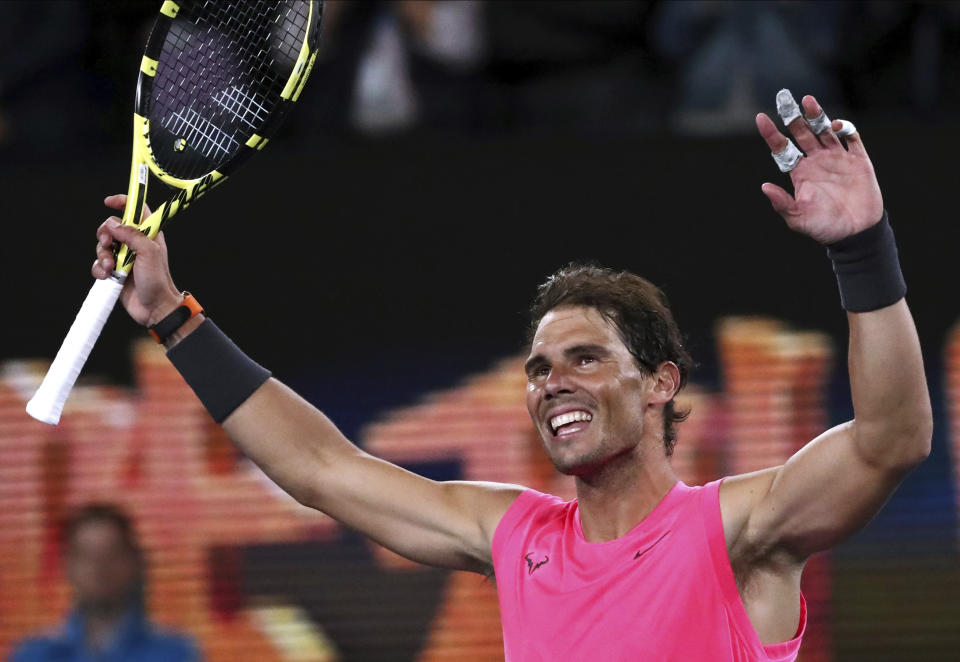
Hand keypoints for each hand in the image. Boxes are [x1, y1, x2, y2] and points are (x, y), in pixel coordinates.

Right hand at [93, 194, 181, 325]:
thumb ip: (132, 235)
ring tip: (110, 268)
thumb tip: (113, 224)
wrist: (154, 308)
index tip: (109, 202)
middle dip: (105, 233)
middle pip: (112, 227)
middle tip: (108, 243)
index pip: (137, 211)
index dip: (124, 202)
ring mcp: (124, 257)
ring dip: (102, 255)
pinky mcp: (115, 271)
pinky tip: (106, 276)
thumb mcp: (149, 253)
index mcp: (148, 235)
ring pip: (103, 245)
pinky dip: (99, 268)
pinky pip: (99, 263)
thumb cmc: (158, 281)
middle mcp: (135, 244)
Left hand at [756, 95, 882, 243]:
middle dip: (793, 116)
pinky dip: (845, 128)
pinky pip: (852, 138)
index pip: (782, 148)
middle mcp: (816, 161)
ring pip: (824, 130)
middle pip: (802, 132)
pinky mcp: (858, 159)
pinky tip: (836, 125)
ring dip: (816, 115)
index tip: (761, 117)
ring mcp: (837, 158)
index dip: (772, 133)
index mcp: (799, 172)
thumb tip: (764, 187)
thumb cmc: (824, 228)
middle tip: (784, 98)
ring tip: (807, 101)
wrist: (856, 233)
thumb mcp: (798, 218)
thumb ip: (782, 203)